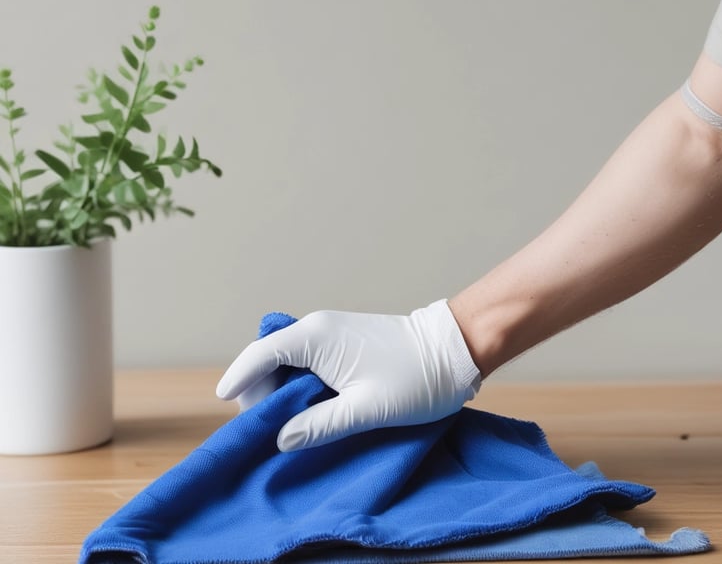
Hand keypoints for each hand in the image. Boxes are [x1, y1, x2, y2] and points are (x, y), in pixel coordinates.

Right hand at [216, 299, 481, 451]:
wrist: (453, 349)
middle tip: (264, 429)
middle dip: (260, 391)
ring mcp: (331, 331)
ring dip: (281, 389)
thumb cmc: (414, 378)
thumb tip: (281, 438)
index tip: (224, 401)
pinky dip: (299, 383)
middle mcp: (317, 328)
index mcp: (316, 338)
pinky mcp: (344, 339)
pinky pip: (307, 360)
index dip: (239, 378)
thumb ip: (318, 425)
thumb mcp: (365, 410)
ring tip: (285, 424)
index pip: (261, 355)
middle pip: (269, 358)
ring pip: (288, 360)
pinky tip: (307, 408)